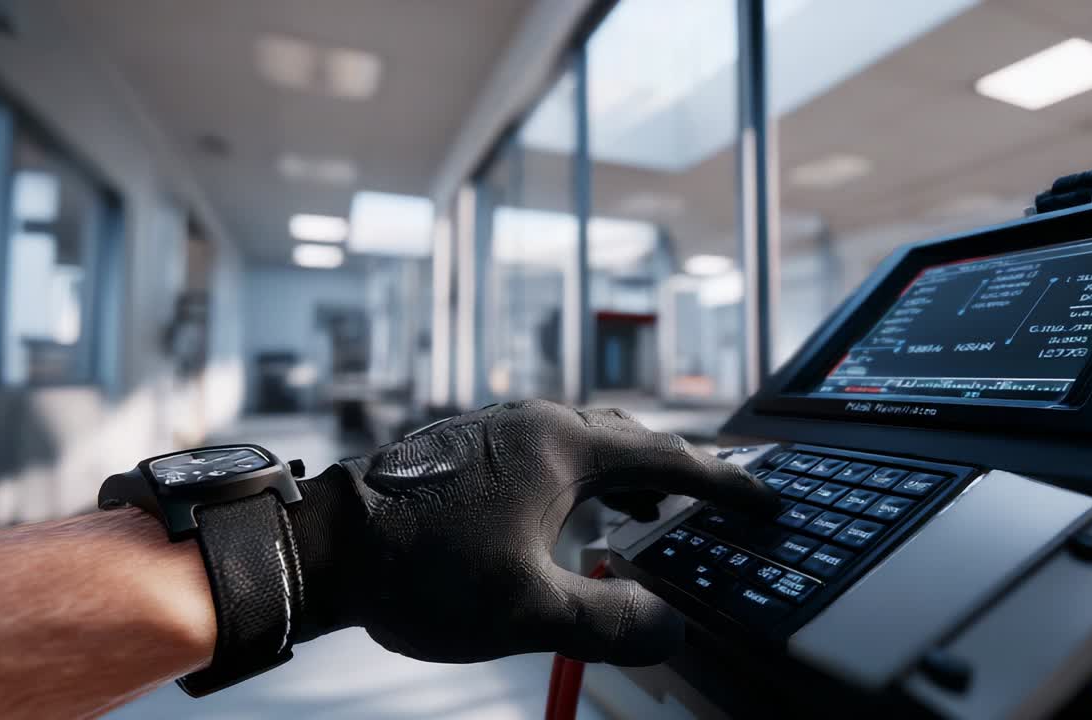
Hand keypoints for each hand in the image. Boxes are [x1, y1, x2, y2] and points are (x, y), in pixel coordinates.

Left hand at [287, 400, 774, 664]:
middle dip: (683, 473)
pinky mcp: (475, 446)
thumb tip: (671, 626)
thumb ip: (610, 621)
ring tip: (657, 511)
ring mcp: (502, 429)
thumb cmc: (421, 573)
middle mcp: (538, 422)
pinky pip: (556, 449)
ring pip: (592, 441)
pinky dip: (590, 476)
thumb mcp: (527, 610)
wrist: (327, 548)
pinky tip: (578, 510)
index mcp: (564, 447)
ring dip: (634, 473)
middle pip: (635, 439)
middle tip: (719, 503)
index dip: (725, 484)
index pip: (670, 460)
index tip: (764, 501)